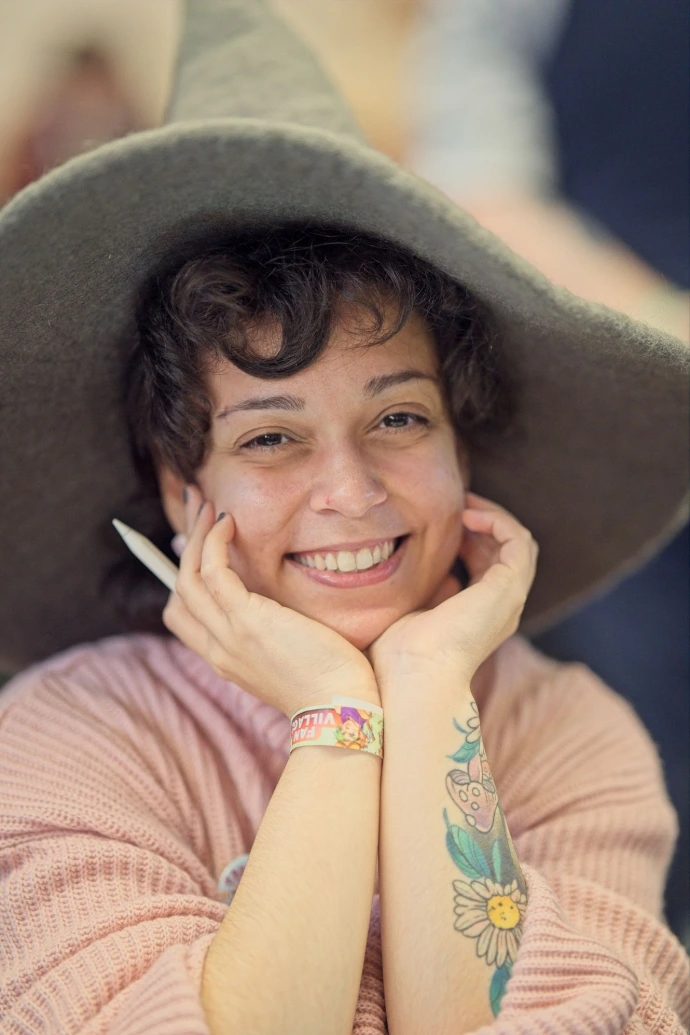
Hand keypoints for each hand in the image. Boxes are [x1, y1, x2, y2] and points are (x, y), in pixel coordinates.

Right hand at [162, 485, 377, 717]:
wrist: (340, 709)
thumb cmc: (328, 682)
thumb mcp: (287, 654)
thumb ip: (270, 630)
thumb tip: (269, 598)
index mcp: (224, 658)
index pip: (182, 614)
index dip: (183, 574)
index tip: (195, 541)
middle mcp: (217, 649)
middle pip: (179, 589)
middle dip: (183, 543)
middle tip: (198, 507)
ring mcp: (227, 636)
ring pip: (188, 576)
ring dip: (195, 534)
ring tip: (209, 505)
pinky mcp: (247, 621)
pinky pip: (214, 572)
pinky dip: (214, 542)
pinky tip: (229, 522)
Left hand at [364, 492, 538, 687]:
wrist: (415, 674)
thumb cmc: (400, 654)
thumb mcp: (409, 611)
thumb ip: (418, 589)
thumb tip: (405, 566)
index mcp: (479, 615)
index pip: (486, 566)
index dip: (469, 538)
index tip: (443, 522)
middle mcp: (500, 607)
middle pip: (505, 552)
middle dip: (483, 523)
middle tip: (455, 505)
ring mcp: (508, 598)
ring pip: (518, 543)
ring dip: (493, 517)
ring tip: (463, 505)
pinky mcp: (509, 588)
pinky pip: (518, 540)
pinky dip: (497, 521)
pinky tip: (467, 516)